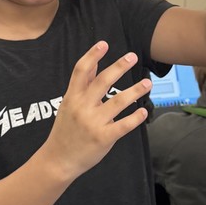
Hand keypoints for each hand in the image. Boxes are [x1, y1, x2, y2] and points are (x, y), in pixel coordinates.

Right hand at [42, 41, 151, 180]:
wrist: (58, 160)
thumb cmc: (65, 131)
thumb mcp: (68, 104)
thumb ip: (82, 84)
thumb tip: (95, 62)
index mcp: (72, 97)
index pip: (81, 71)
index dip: (92, 55)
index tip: (104, 44)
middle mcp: (82, 107)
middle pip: (103, 82)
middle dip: (119, 67)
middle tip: (132, 57)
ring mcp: (93, 123)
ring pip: (118, 102)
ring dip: (135, 91)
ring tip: (147, 83)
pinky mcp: (103, 138)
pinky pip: (123, 125)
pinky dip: (135, 117)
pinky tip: (143, 111)